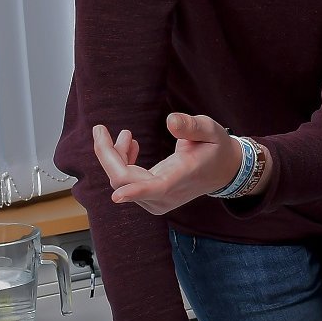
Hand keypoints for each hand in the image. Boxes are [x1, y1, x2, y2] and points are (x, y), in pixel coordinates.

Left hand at [92, 113, 244, 215]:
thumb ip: (191, 126)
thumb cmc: (216, 148)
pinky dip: (121, 162)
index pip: (156, 188)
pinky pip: (125, 182)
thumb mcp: (211, 130)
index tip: (118, 196)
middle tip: (99, 128)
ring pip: (121, 181)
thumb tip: (170, 121)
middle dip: (107, 154)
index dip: (135, 192)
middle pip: (124, 181)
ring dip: (115, 156)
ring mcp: (156, 199)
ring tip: (127, 135)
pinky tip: (130, 146)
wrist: (221, 170)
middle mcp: (165, 194)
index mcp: (181, 177)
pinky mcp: (150, 197)